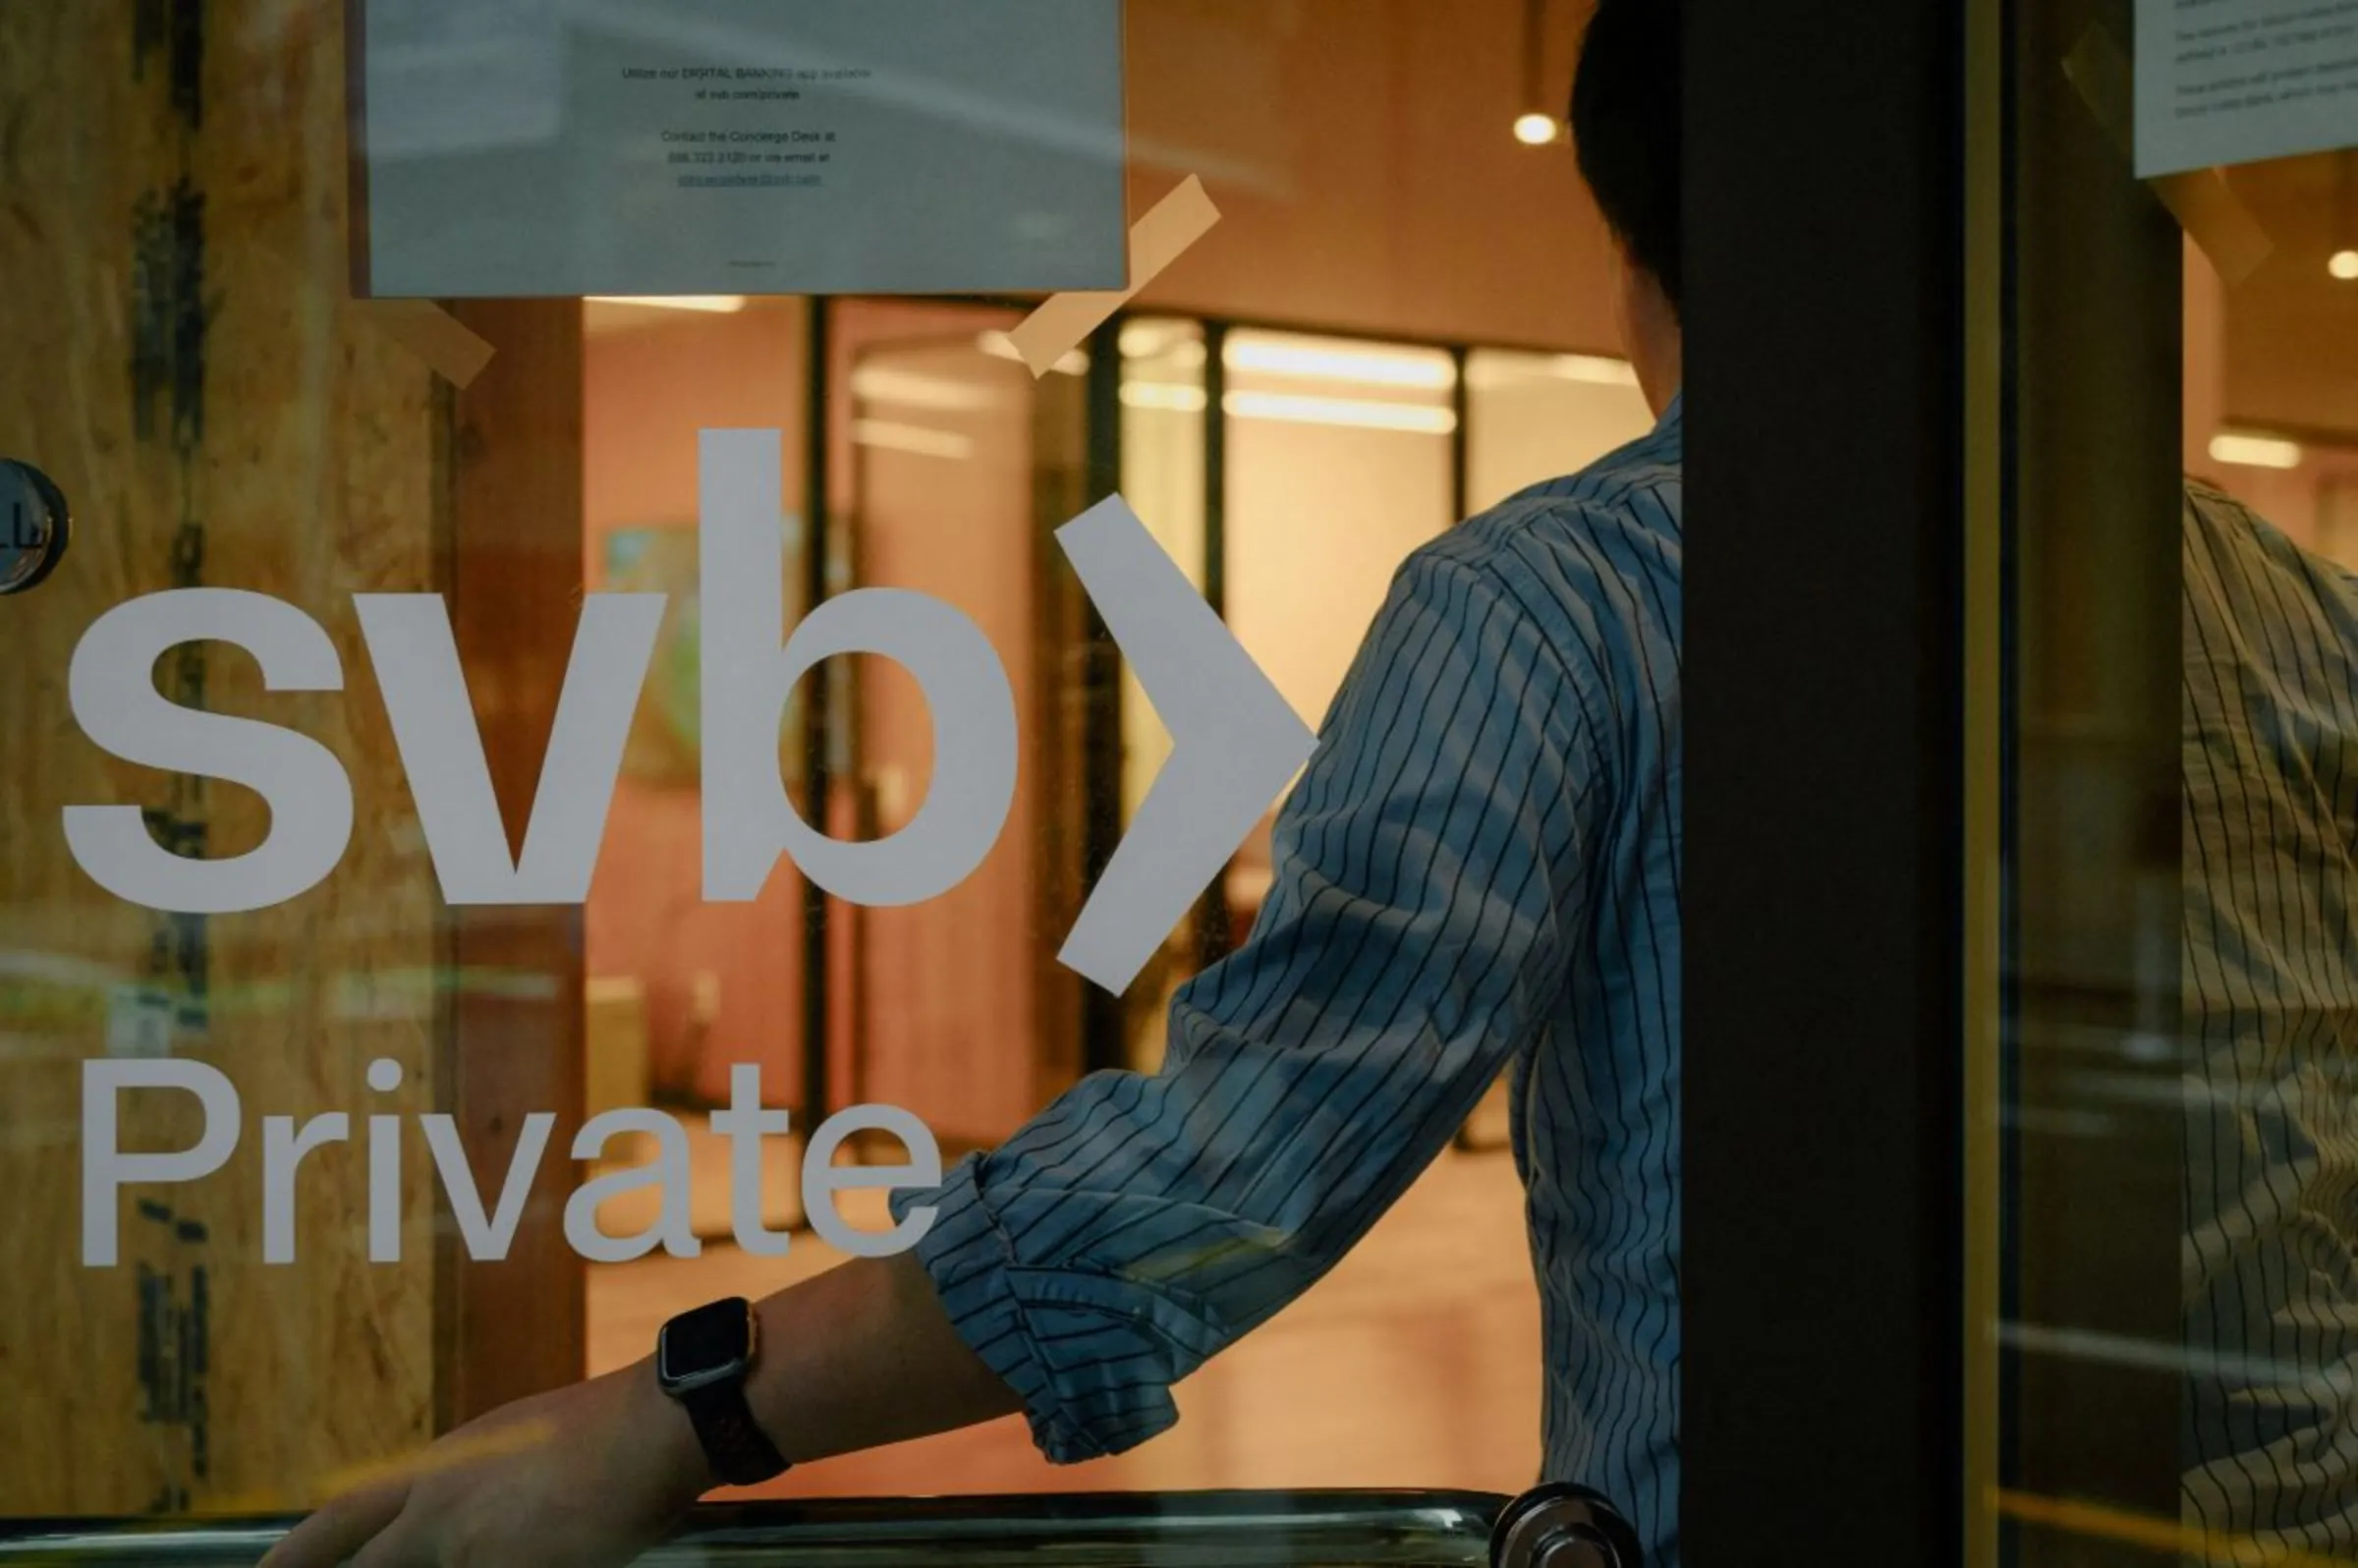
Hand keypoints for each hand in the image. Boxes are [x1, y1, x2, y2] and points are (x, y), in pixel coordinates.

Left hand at [263, 1361, 711, 1567]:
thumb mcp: (520, 1445)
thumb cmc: (610, 1428)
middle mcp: (439, 1505)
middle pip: (358, 1561)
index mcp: (440, 1468)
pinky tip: (534, 1561)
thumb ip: (478, 1488)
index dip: (295, 1555)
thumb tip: (471, 1522)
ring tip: (484, 1554)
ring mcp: (467, 1544)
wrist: (655, 1424)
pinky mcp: (507, 1567)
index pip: (344, 1518)